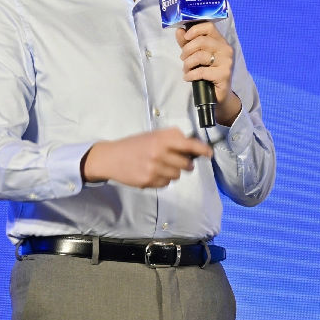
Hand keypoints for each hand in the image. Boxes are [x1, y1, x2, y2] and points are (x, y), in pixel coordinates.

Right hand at [81, 128, 212, 188]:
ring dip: (173, 172)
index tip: (209, 154)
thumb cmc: (134, 144)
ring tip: (161, 166)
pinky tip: (152, 173)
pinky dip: (163, 179)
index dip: (202, 150)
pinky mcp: (149, 181)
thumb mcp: (152, 135)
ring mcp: (154, 168)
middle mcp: (159, 153)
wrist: (111, 157)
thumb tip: (193, 146)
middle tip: (178, 161)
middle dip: (185, 164)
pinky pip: (166, 184)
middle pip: (186, 164)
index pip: (189, 145)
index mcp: (161, 138)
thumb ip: (171, 139)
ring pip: (177, 176)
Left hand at [175, 22, 241, 124]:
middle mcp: (226, 49)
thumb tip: (179, 30)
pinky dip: (191, 75)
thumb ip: (187, 43)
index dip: (194, 30)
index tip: (185, 38)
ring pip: (200, 56)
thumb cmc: (207, 73)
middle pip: (201, 41)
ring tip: (186, 70)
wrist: (218, 95)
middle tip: (183, 59)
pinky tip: (188, 78)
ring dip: (187, 64)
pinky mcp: (224, 74)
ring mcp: (227, 62)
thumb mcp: (195, 55)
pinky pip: (202, 71)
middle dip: (187, 50)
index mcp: (220, 41)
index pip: (209, 26)